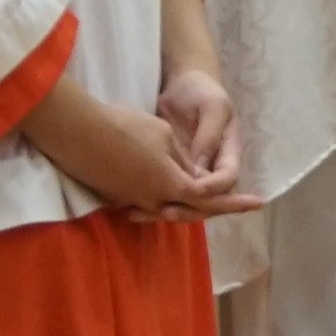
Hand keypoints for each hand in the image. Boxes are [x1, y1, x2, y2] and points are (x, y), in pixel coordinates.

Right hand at [27, 79, 260, 220]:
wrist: (77, 131)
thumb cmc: (124, 126)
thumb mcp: (162, 134)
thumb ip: (182, 157)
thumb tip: (191, 171)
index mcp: (171, 183)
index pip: (209, 197)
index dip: (235, 201)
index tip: (258, 202)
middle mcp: (155, 199)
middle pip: (191, 209)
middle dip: (212, 204)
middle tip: (237, 201)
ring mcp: (134, 200)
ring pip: (168, 208)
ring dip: (186, 202)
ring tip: (203, 194)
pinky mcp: (118, 196)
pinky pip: (148, 203)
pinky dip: (163, 199)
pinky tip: (168, 192)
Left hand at [156, 59, 251, 198]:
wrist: (181, 85)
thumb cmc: (200, 91)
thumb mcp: (211, 106)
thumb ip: (208, 135)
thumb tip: (200, 168)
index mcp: (228, 152)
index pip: (228, 179)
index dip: (214, 189)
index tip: (195, 190)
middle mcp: (212, 168)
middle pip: (208, 199)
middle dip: (187, 208)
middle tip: (166, 211)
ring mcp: (192, 172)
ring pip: (185, 201)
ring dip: (166, 210)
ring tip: (143, 212)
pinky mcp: (172, 172)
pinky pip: (166, 193)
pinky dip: (151, 202)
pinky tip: (132, 207)